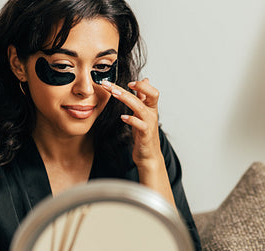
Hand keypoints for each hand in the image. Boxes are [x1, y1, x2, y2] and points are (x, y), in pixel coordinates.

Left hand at [102, 78, 175, 206]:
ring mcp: (149, 124)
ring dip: (127, 99)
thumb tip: (145, 80)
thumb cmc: (144, 135)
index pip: (152, 91)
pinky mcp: (145, 135)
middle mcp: (152, 114)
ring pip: (140, 107)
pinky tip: (123, 117)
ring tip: (114, 93)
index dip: (142, 85)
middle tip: (113, 84)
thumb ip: (143, 97)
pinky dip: (132, 120)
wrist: (148, 156)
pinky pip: (140, 124)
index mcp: (151, 108)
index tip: (129, 82)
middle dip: (133, 87)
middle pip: (148, 95)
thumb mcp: (143, 113)